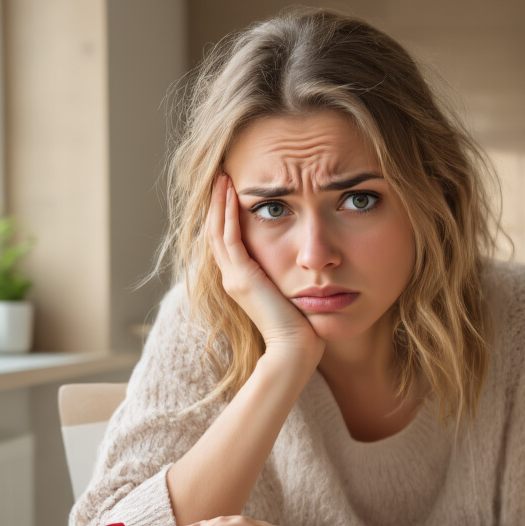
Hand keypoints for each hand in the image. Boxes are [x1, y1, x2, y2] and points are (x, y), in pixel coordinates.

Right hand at [207, 173, 323, 356]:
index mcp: (243, 281)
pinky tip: (232, 191)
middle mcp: (233, 277)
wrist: (296, 349)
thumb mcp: (294, 292)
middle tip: (222, 176)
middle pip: (216, 232)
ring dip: (219, 202)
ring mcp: (234, 277)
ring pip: (217, 230)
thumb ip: (292, 275)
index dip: (226, 214)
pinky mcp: (241, 276)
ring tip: (224, 177)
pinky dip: (227, 212)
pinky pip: (228, 237)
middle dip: (218, 203)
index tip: (233, 190)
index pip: (227, 240)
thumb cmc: (303, 327)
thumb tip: (309, 260)